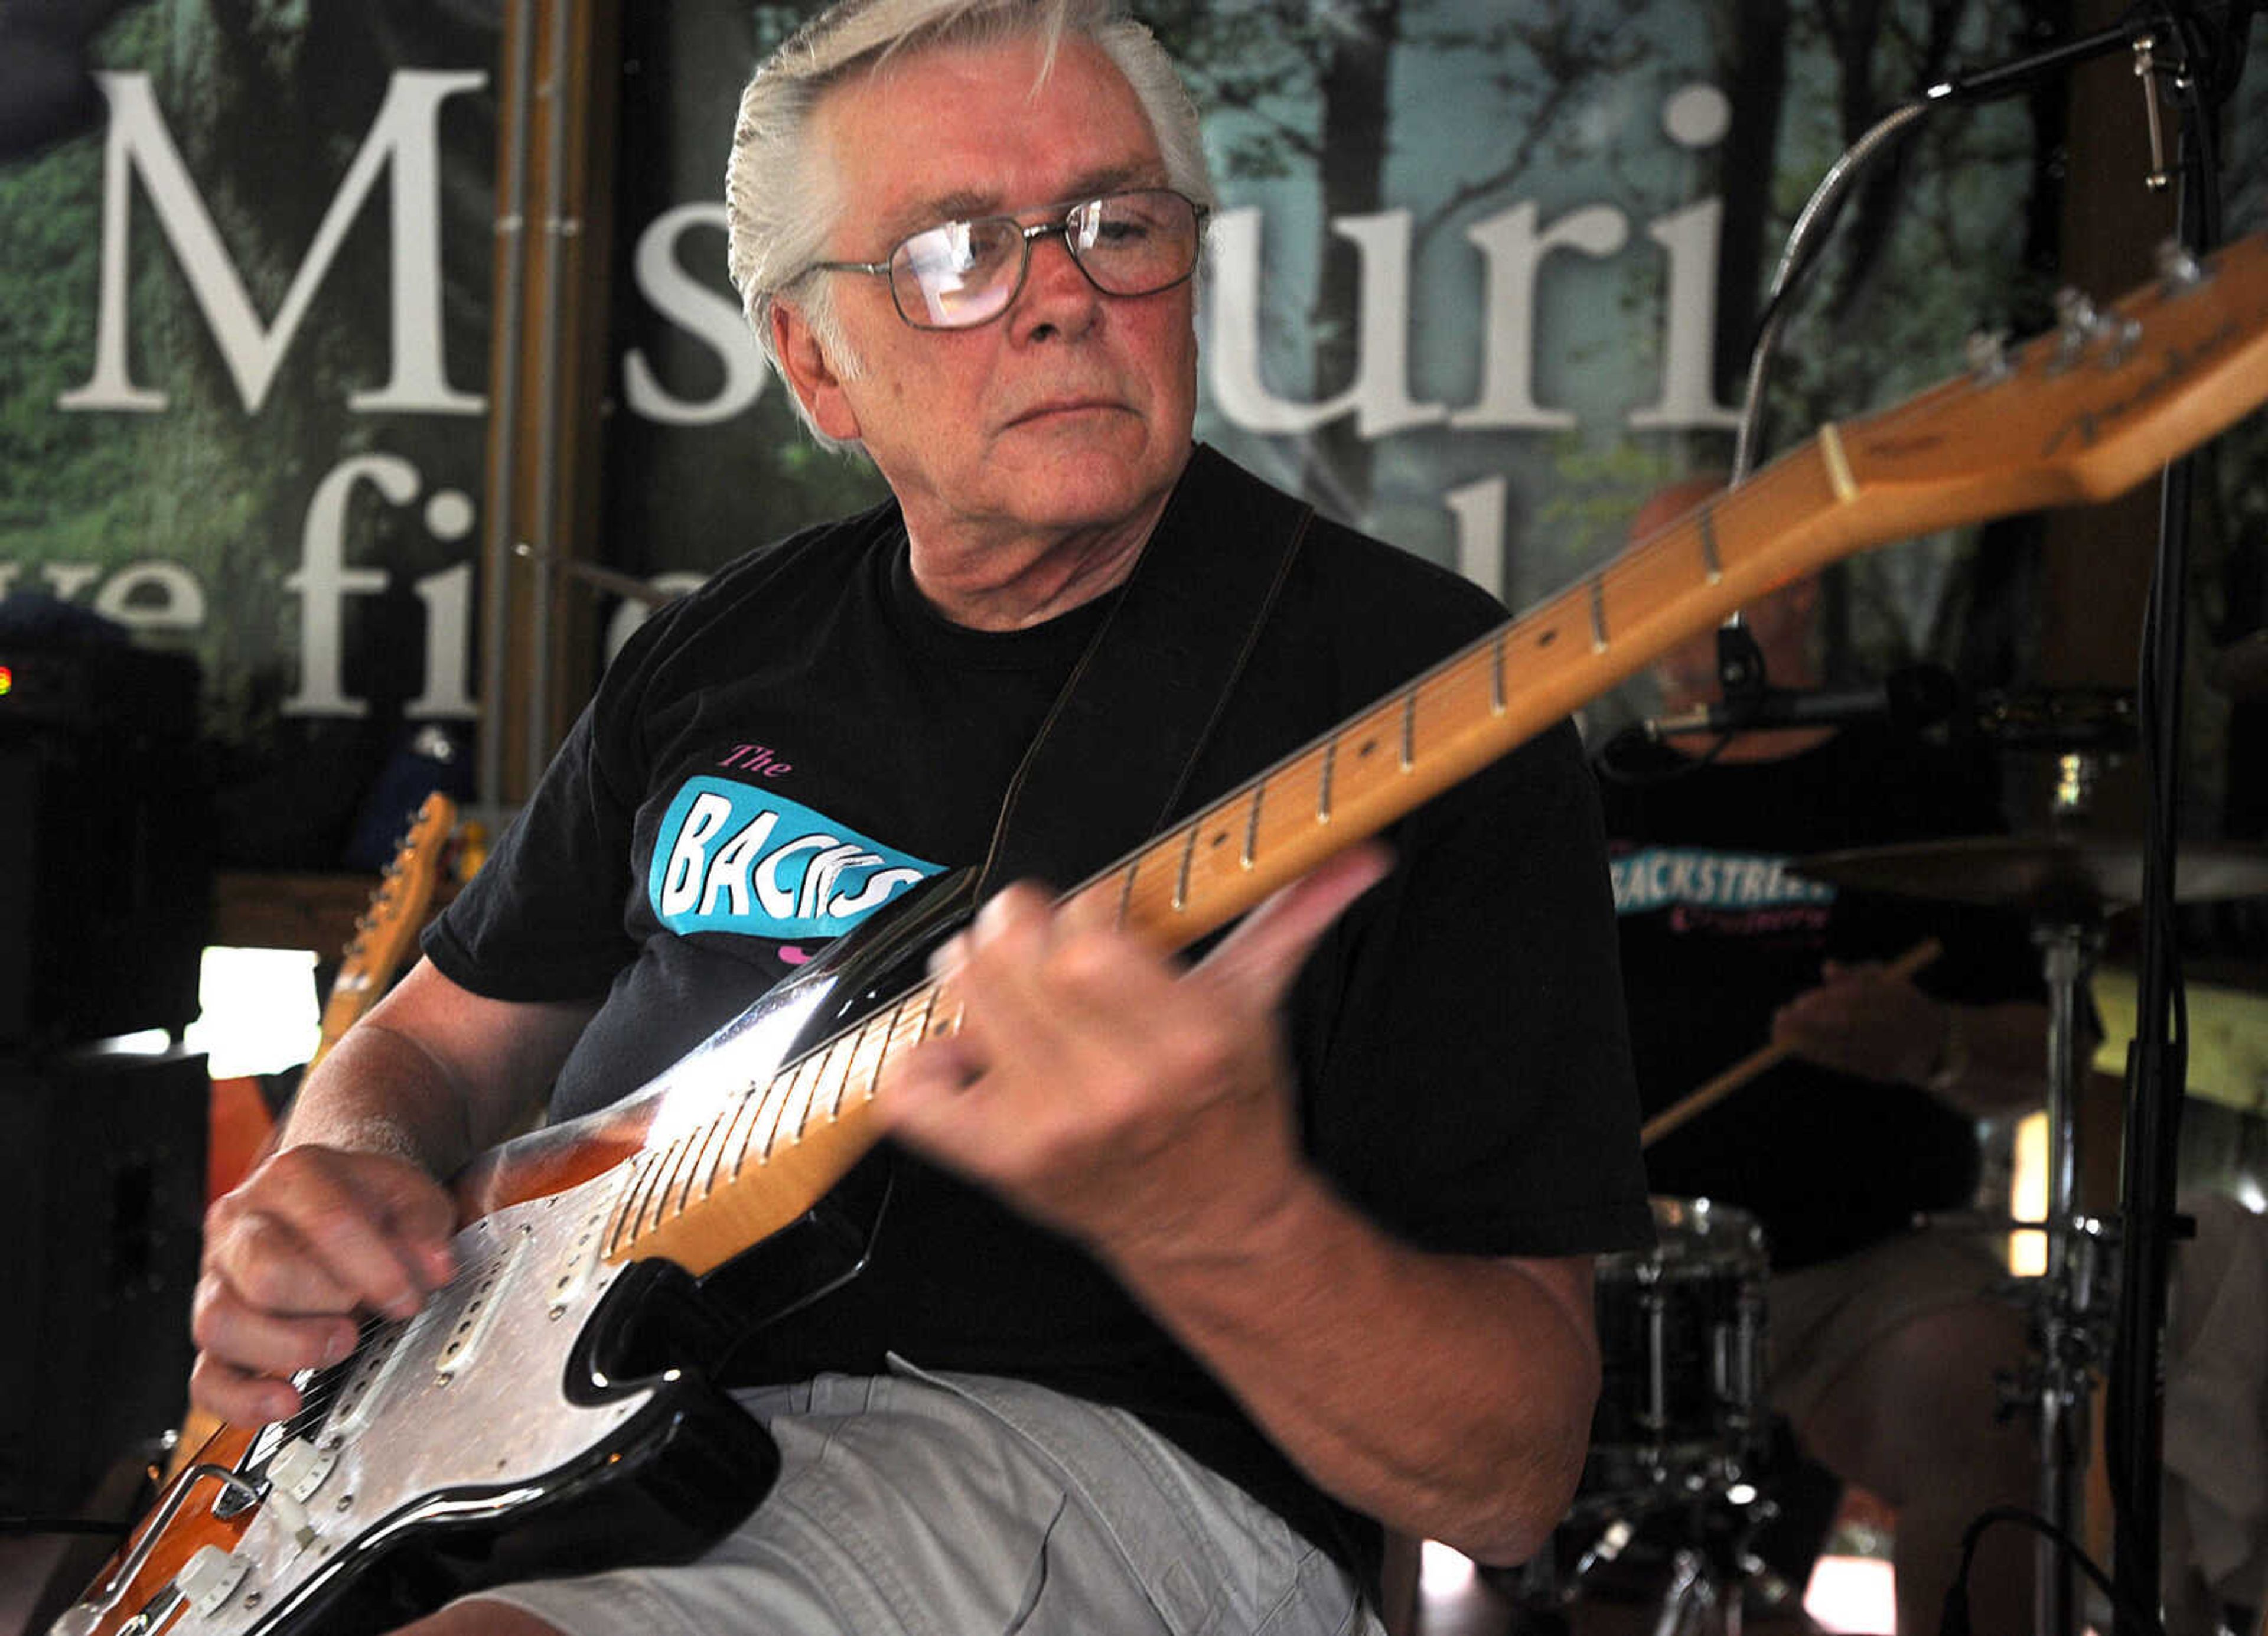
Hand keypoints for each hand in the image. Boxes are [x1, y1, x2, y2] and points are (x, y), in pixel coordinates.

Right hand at [190, 1144, 457, 1423]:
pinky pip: (205, 1377)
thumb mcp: (408, 1195)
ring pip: (221, 1323)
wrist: (322, 1201)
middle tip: (364, 1313)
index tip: (408, 1296)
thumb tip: (435, 1267)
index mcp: (292, 1178)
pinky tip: (287, 1402)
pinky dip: (243, 1399)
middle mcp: (241, 1225)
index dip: (376, 1269)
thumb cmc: (362, 1201)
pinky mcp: (213, 1331)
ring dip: (289, 1348)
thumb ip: (425, 1225)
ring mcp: (217, 1279)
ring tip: (339, 1345)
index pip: (328, 1224)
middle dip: (328, 1303)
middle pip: (264, 1273)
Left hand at [879, 845, 1391, 1263]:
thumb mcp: (1261, 1005)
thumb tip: (1361, 856)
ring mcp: (1049, 1129)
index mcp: (1188, 1038)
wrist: (1213, 1224)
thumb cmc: (1230, 1108)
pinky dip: (927, 1063)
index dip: (1079, 914)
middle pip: (1009, 953)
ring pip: (960, 995)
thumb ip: (1296, 916)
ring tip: (1011, 993)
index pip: (1083, 931)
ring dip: (974, 976)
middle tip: (1038, 947)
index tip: (1095, 928)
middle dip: (1016, 928)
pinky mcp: (999, 1162)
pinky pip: (912, 1090)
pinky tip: (972, 1058)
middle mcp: (1116, 1087)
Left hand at [1770, 958, 1948, 1086]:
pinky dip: (1818, 1056)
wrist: (1934, 1044)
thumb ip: (1857, 974)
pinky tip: (1796, 1047)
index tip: (1799, 1002)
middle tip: (1780, 1018)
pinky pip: (1845, 1064)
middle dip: (1810, 1024)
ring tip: (1779, 1034)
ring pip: (1843, 1049)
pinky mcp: (1880, 1073)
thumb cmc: (1901, 1003)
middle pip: (1847, 1027)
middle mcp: (1895, 1028)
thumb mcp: (1887, 980)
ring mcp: (1888, 1053)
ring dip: (1807, 1042)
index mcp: (1898, 1000)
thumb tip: (1828, 968)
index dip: (1824, 1003)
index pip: (1857, 1001)